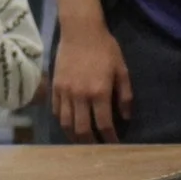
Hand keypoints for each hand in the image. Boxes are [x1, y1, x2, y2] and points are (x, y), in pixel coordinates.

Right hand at [51, 19, 130, 142]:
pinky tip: (69, 124)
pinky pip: (56, 110)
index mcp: (99, 92)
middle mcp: (80, 96)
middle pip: (82, 129)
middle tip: (97, 149)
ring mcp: (65, 92)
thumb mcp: (122, 70)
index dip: (110, 138)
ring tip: (81, 142)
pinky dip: (62, 121)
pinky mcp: (54, 87)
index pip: (104, 124)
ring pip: (66, 123)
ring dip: (74, 137)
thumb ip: (125, 95)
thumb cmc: (105, 48)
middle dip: (91, 143)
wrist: (80, 30)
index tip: (114, 145)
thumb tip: (126, 116)